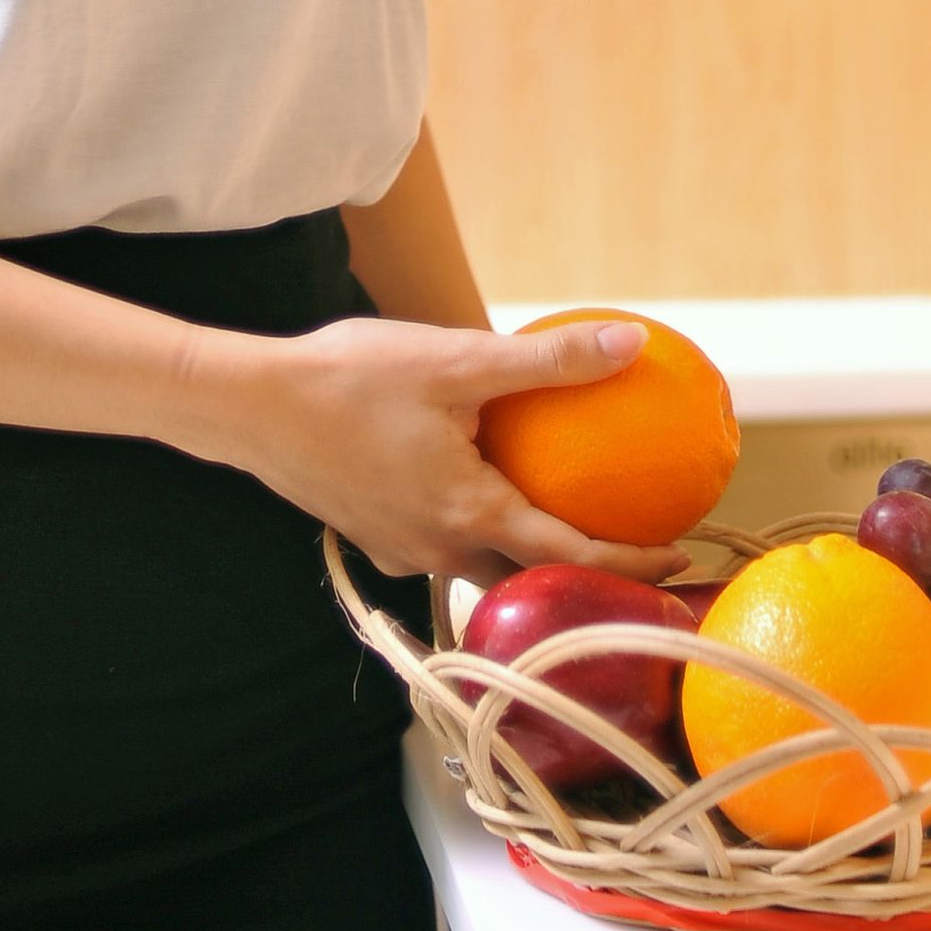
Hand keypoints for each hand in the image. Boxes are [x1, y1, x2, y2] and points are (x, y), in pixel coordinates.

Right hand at [186, 313, 689, 584]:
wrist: (250, 407)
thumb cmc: (350, 379)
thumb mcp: (456, 359)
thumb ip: (547, 362)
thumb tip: (629, 348)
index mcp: (469, 517)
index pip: (571, 557)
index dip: (632, 565)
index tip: (680, 563)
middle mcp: (439, 552)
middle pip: (528, 582)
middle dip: (585, 580)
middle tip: (636, 555)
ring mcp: (402, 552)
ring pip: (481, 570)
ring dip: (527, 559)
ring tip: (565, 524)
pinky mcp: (375, 537)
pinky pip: (442, 546)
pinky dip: (477, 531)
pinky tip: (482, 486)